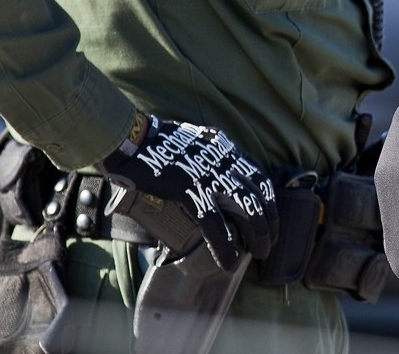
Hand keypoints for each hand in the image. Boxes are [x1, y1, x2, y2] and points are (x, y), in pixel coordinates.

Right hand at [97, 115, 277, 268]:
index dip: (269, 203)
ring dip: (255, 236)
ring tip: (258, 255)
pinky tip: (229, 262)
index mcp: (224, 149)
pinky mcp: (189, 190)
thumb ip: (203, 160)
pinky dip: (224, 246)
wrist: (128, 137)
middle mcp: (223, 160)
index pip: (260, 178)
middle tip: (267, 245)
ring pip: (245, 210)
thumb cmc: (153, 144)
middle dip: (267, 224)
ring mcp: (208, 174)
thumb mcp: (190, 144)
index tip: (270, 221)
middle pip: (258, 197)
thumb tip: (205, 185)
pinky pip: (214, 224)